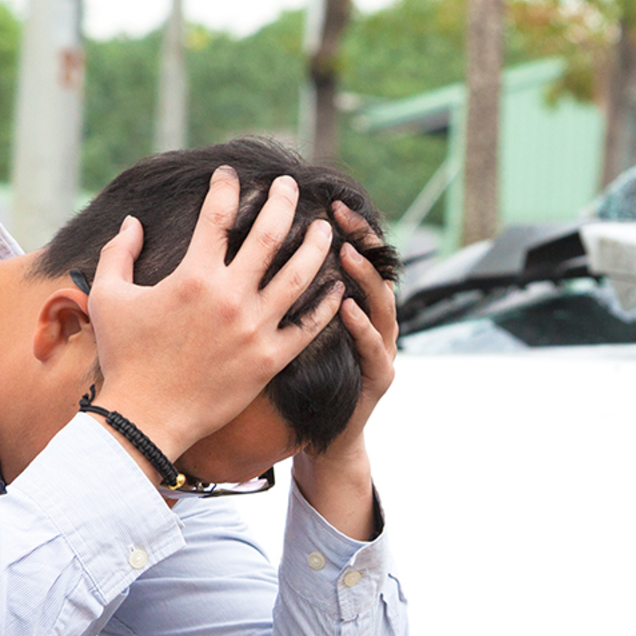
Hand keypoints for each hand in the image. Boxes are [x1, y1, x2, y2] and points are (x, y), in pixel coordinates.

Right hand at [87, 168, 344, 458]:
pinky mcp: (270, 360)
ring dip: (315, 246)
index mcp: (193, 276)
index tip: (230, 175)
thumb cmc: (124, 357)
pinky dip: (326, 305)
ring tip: (325, 228)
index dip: (225, 188)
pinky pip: (308, 327)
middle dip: (282, 202)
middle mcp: (230, 297)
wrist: (146, 417)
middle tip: (289, 186)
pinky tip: (338, 287)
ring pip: (298, 276)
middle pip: (268, 236)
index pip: (217, 216)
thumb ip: (118, 253)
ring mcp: (255, 329)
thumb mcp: (108, 297)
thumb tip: (133, 221)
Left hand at [292, 203, 399, 535]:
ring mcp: (379, 348)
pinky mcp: (379, 378)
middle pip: (374, 269)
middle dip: (360, 238)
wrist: (329, 437)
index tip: (320, 198)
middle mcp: (372, 321)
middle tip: (339, 211)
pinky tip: (346, 307)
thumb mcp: (298, 331)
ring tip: (346, 252)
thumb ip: (288, 291)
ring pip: (381, 305)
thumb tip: (253, 247)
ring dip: (364, 277)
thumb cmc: (306, 384)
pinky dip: (363, 329)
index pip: (353, 254)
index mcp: (351, 305)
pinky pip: (374, 350)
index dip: (343, 226)